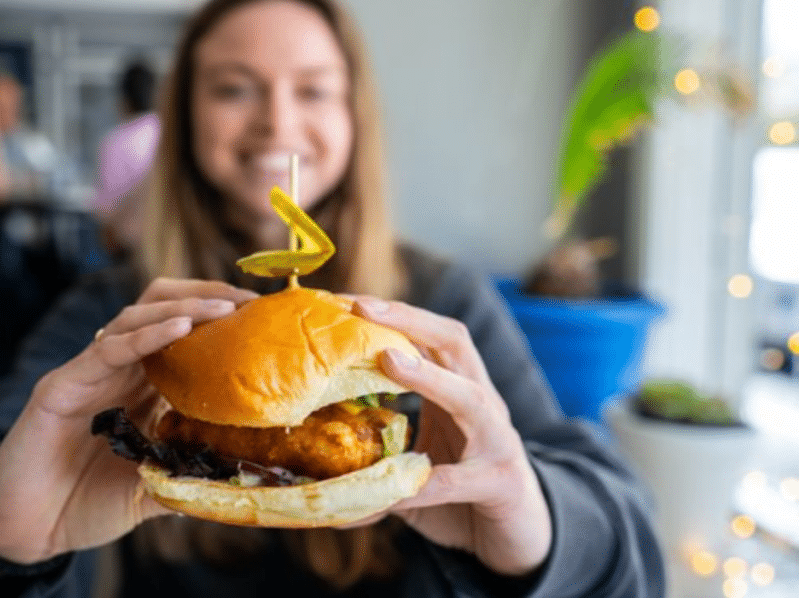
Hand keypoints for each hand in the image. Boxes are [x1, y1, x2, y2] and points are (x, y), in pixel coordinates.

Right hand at [0, 279, 258, 564]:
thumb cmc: (86, 506)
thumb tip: (238, 475)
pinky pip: (107, 350)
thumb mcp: (151, 489)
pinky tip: (179, 327)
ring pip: (136, 318)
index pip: (183, 336)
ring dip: (184, 307)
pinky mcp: (61, 386)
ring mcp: (88, 375)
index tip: (263, 318)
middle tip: (249, 302)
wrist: (28, 532)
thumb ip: (187, 474)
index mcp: (141, 390)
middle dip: (206, 295)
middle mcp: (117, 373)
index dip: (220, 321)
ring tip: (225, 308)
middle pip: (161, 308)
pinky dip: (145, 335)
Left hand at [351, 297, 552, 576]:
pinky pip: (461, 479)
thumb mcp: (416, 465)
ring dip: (428, 376)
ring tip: (389, 359)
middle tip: (362, 307)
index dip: (390, 314)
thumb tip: (313, 473)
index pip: (428, 335)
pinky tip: (397, 490)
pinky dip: (426, 483)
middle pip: (454, 342)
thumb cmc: (461, 494)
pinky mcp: (503, 482)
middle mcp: (482, 403)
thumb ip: (377, 459)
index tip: (344, 299)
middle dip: (409, 319)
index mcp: (458, 387)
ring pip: (470, 397)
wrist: (522, 537)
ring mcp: (498, 440)